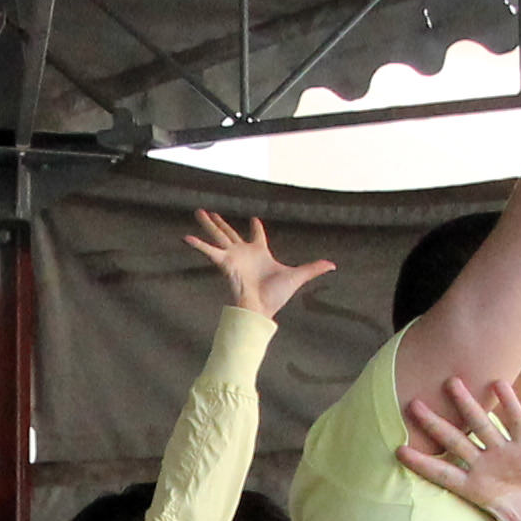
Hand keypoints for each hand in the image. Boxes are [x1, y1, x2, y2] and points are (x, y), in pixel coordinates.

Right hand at [184, 207, 334, 322]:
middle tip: (209, 211)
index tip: (254, 218)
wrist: (262, 309)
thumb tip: (333, 265)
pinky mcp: (225, 263)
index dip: (256, 227)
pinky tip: (186, 237)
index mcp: (260, 253)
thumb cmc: (277, 296)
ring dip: (208, 224)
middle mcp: (244, 253)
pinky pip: (210, 252)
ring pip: (219, 236)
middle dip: (220, 222)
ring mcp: (233, 257)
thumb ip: (313, 268)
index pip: (257, 236)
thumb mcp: (298, 276)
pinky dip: (199, 245)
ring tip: (198, 211)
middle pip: (230, 232)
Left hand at [398, 375, 520, 520]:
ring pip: (482, 424)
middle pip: (455, 442)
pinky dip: (509, 404)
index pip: (443, 474)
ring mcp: (505, 450)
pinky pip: (517, 421)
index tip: (398, 452)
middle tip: (411, 405)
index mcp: (476, 486)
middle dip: (435, 426)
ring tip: (450, 382)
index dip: (422, 464)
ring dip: (467, 405)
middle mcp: (485, 463)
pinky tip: (497, 382)